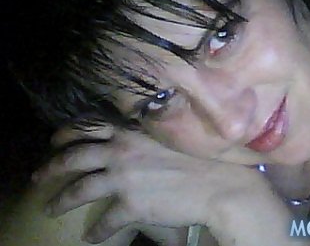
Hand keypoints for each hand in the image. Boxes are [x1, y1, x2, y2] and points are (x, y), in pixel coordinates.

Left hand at [33, 124, 264, 243]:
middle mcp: (121, 151)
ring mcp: (123, 178)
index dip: (67, 133)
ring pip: (79, 189)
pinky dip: (95, 231)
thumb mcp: (167, 133)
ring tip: (50, 208)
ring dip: (61, 200)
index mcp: (131, 131)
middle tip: (39, 174)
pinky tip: (90, 236)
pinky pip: (104, 222)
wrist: (216, 183)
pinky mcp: (130, 206)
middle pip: (74, 156)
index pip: (88, 126)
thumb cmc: (199, 154)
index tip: (55, 139)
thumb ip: (143, 132)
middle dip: (52, 166)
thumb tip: (129, 134)